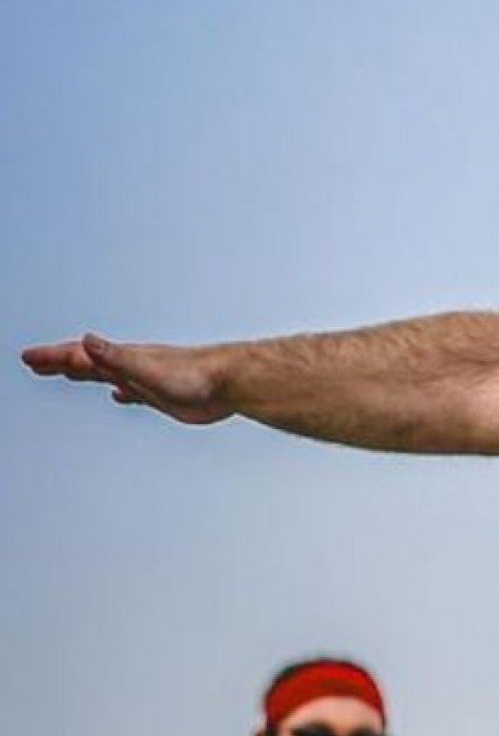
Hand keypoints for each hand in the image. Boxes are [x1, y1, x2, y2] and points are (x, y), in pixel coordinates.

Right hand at [20, 335, 230, 424]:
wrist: (233, 382)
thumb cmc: (196, 376)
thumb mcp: (147, 368)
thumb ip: (117, 357)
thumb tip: (87, 340)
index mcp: (126, 360)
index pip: (80, 356)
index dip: (52, 357)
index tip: (27, 356)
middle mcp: (135, 366)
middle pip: (89, 361)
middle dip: (59, 361)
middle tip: (33, 361)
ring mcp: (149, 379)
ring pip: (109, 374)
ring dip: (85, 372)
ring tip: (67, 371)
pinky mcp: (166, 395)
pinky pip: (136, 391)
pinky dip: (122, 391)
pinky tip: (121, 394)